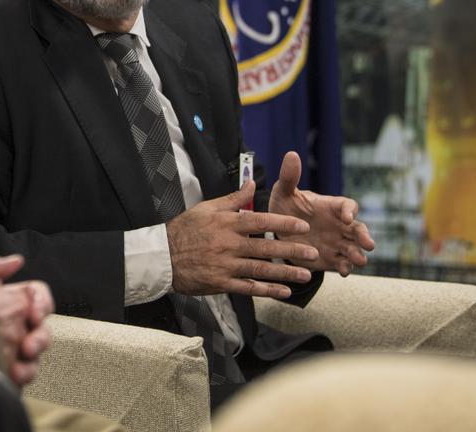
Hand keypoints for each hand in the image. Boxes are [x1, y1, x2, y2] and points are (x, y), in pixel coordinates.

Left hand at [0, 253, 52, 386]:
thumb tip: (16, 261)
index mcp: (9, 301)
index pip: (39, 299)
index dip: (42, 304)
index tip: (34, 312)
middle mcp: (13, 327)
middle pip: (42, 332)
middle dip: (40, 339)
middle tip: (28, 345)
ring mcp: (9, 351)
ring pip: (33, 359)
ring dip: (31, 364)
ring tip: (19, 368)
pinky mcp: (0, 371)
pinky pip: (19, 378)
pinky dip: (19, 379)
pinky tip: (10, 377)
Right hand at [166, 182, 318, 298]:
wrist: (162, 257)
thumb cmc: (184, 230)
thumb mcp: (206, 208)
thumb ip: (233, 199)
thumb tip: (252, 184)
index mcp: (226, 224)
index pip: (260, 221)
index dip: (283, 223)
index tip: (302, 226)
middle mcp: (228, 244)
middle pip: (266, 247)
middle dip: (292, 251)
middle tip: (313, 253)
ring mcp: (225, 265)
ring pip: (261, 270)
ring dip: (285, 273)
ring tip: (305, 275)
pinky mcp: (221, 283)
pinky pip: (248, 288)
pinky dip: (267, 291)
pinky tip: (284, 292)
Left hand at [268, 151, 374, 275]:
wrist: (279, 231)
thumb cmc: (285, 206)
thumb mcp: (283, 192)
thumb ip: (289, 177)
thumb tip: (291, 154)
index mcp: (331, 206)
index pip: (348, 206)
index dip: (349, 211)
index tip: (346, 218)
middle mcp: (339, 225)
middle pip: (359, 230)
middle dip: (364, 236)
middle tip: (368, 244)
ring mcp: (337, 243)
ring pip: (354, 248)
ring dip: (358, 254)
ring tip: (359, 260)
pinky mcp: (331, 258)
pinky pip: (342, 264)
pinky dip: (345, 268)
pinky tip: (343, 271)